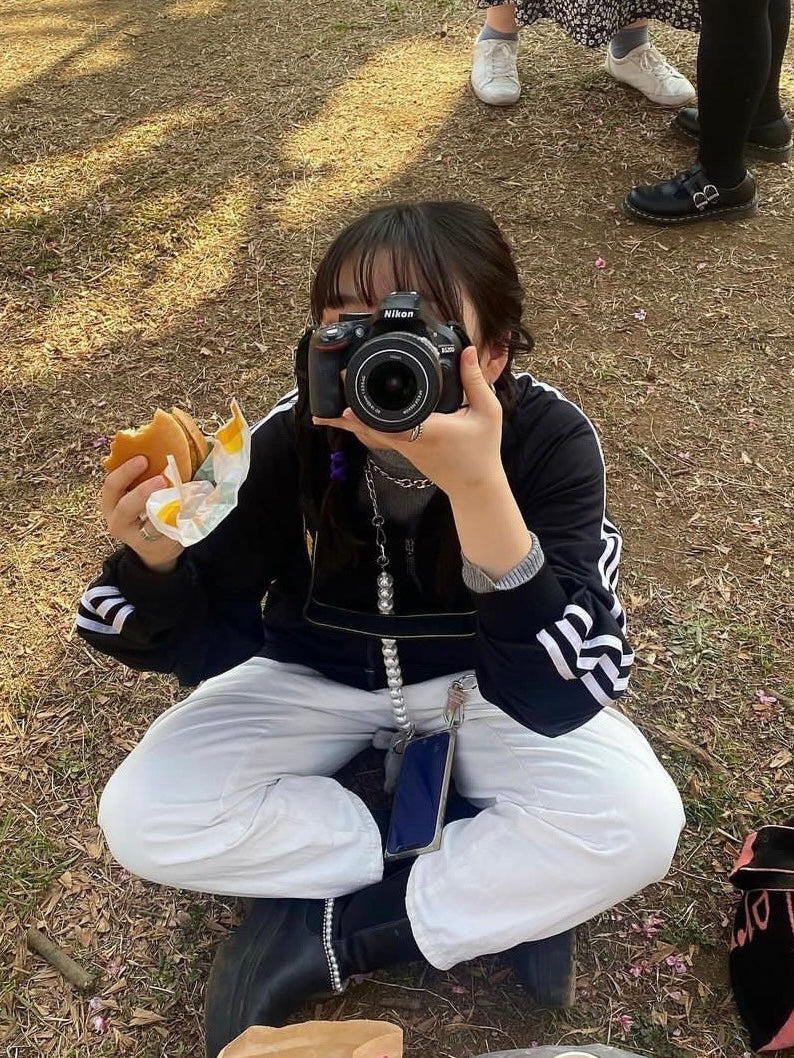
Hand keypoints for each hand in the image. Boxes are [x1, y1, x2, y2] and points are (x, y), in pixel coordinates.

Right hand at [101, 456, 183, 572]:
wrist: (155, 547)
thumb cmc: (146, 510)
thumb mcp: (137, 493)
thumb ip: (145, 475)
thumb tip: (169, 441)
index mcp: (111, 502)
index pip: (111, 485)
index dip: (125, 471)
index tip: (143, 458)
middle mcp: (118, 521)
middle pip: (125, 506)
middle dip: (142, 491)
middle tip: (161, 479)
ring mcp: (136, 538)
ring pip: (147, 525)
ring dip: (164, 509)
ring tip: (178, 496)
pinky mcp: (156, 547)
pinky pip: (167, 534)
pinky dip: (178, 521)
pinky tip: (188, 510)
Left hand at [312, 346, 504, 500]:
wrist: (476, 487)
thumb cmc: (482, 451)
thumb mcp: (487, 412)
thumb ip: (475, 380)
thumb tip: (467, 351)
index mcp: (426, 431)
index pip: (390, 423)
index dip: (366, 415)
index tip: (346, 407)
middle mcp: (409, 442)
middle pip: (370, 430)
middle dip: (346, 416)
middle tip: (323, 405)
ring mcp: (404, 449)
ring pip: (370, 435)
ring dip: (350, 424)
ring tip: (325, 414)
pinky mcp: (404, 452)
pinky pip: (378, 438)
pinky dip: (362, 427)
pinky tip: (351, 419)